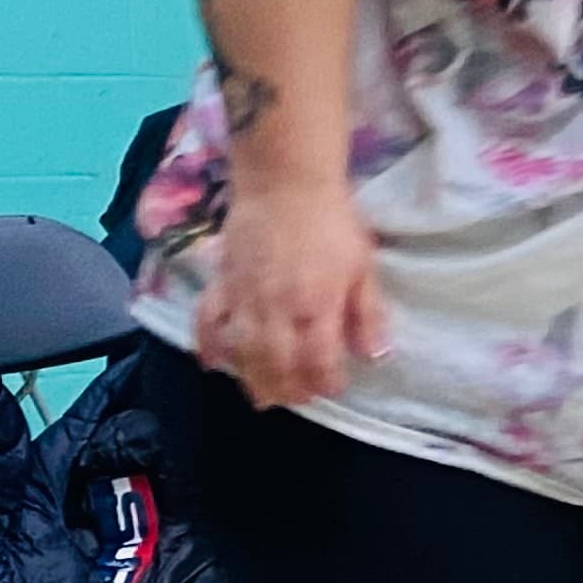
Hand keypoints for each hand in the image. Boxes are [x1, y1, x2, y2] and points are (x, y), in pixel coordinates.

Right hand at [193, 181, 389, 409]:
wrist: (285, 183)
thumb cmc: (333, 223)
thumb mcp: (364, 268)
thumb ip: (368, 315)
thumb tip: (376, 357)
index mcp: (316, 307)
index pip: (318, 362)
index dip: (325, 382)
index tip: (333, 388)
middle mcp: (276, 310)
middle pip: (275, 365)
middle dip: (286, 390)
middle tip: (295, 400)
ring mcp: (243, 298)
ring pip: (241, 352)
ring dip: (250, 379)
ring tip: (261, 396)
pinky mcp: (220, 284)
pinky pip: (206, 322)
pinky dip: (206, 346)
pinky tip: (212, 363)